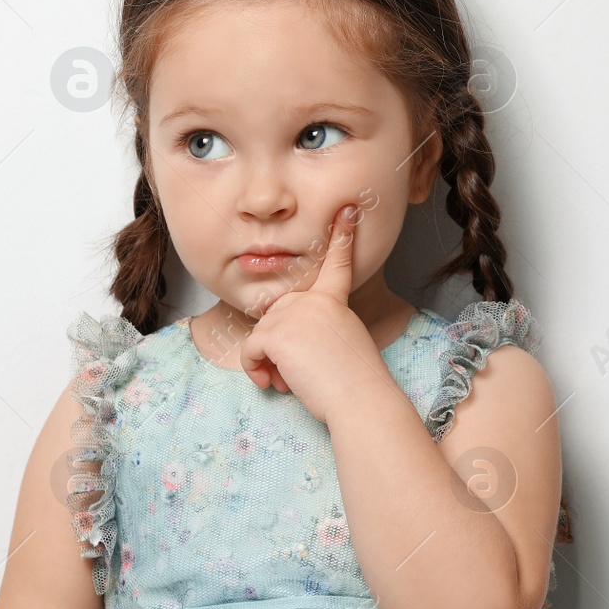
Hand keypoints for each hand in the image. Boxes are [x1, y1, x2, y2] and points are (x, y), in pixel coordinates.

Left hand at [239, 204, 386, 422]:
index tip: (347, 209)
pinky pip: (249, 351)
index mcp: (333, 301)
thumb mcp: (339, 343)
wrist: (359, 398)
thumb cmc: (353, 382)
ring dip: (268, 364)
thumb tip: (283, 346)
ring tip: (290, 381)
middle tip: (295, 373)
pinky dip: (255, 370)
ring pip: (260, 337)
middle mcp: (312, 300)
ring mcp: (293, 314)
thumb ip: (314, 330)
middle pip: (275, 318)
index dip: (342, 236)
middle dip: (276, 348)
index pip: (337, 263)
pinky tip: (274, 383)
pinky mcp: (276, 333)